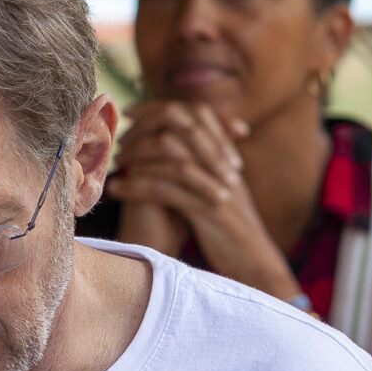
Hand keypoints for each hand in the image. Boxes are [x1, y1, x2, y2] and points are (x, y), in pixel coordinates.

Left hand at [110, 101, 297, 298]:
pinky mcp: (207, 210)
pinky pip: (165, 190)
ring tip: (116, 165)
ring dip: (137, 157)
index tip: (130, 114)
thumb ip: (201, 169)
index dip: (158, 108)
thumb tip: (169, 151)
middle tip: (120, 142)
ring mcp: (216, 185)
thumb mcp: (218, 193)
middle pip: (178, 127)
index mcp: (226, 156)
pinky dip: (136, 187)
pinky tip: (116, 190)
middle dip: (143, 130)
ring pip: (170, 156)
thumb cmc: (231, 231)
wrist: (255, 263)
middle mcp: (222, 164)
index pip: (193, 113)